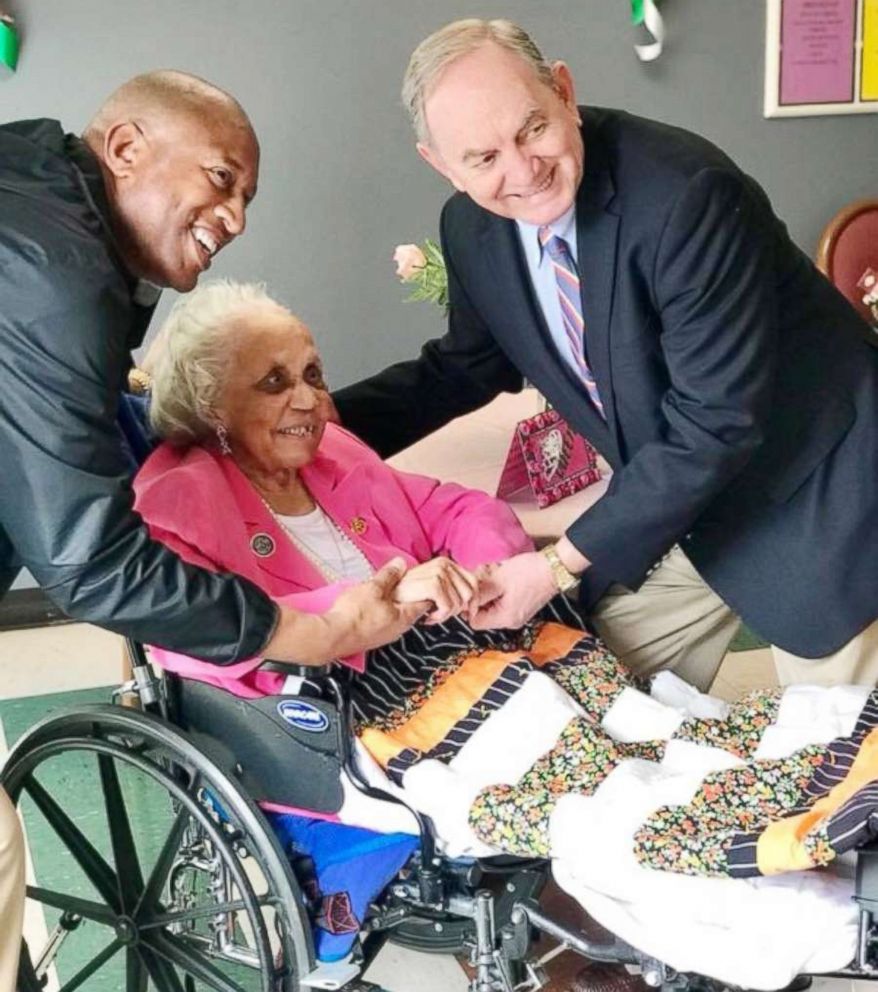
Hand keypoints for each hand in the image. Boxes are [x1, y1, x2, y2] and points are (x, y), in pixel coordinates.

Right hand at [266, 558, 427, 663]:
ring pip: (395, 616)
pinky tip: (371, 605)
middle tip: (401, 581)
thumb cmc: (354, 614)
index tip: (420, 580)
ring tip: (383, 591)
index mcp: (404, 618)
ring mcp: (384, 636)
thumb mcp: (373, 587)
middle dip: (407, 595)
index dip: (425, 589)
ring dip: (393, 603)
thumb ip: (389, 576)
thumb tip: (400, 564)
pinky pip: (383, 622)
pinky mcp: (371, 638)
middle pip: (410, 609)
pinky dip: (382, 611)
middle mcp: (398, 630)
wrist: (331, 637)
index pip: (425, 603)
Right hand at [394, 556, 477, 622]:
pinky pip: (448, 607)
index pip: (474, 583)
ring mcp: (438, 572)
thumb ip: (451, 589)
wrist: (384, 600)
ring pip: (459, 603)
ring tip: (430, 615)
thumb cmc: (406, 598)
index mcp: (447, 563)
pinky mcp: (433, 583)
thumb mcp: (433, 590)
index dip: (474, 602)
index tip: (467, 615)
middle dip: (458, 611)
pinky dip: (439, 617)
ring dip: (445, 616)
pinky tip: (428, 617)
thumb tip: (472, 602)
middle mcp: (444, 564)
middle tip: (441, 615)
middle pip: (470, 594)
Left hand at [467, 551, 558, 629]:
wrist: (555, 567)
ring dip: (489, 591)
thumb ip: (479, 594)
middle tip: (481, 578)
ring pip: (493, 607)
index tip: (470, 590)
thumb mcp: (498, 581)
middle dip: (479, 597)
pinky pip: (503, 603)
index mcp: (504, 619)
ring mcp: (518, 615)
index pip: (475, 622)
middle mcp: (511, 622)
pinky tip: (501, 577)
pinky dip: (499, 591)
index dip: (468, 607)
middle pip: (484, 615)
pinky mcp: (522, 606)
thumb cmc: (527, 573)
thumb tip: (463, 603)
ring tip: (492, 575)